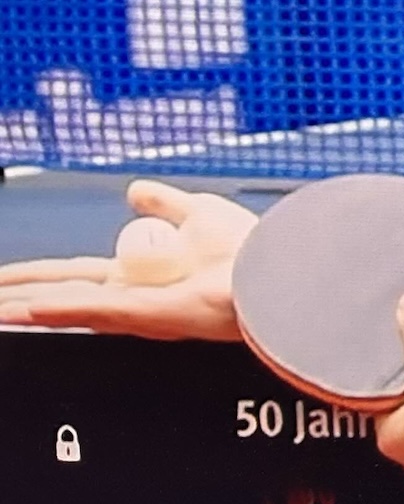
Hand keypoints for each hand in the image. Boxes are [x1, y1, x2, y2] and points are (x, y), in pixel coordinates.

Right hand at [0, 179, 255, 339]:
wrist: (276, 270)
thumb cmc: (251, 248)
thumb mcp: (198, 213)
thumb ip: (164, 203)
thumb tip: (136, 190)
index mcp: (141, 271)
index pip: (75, 274)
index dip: (38, 274)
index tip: (7, 277)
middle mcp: (131, 293)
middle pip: (58, 292)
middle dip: (18, 294)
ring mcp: (134, 307)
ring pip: (63, 305)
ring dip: (22, 305)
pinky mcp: (144, 313)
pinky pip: (91, 310)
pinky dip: (57, 309)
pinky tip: (22, 310)